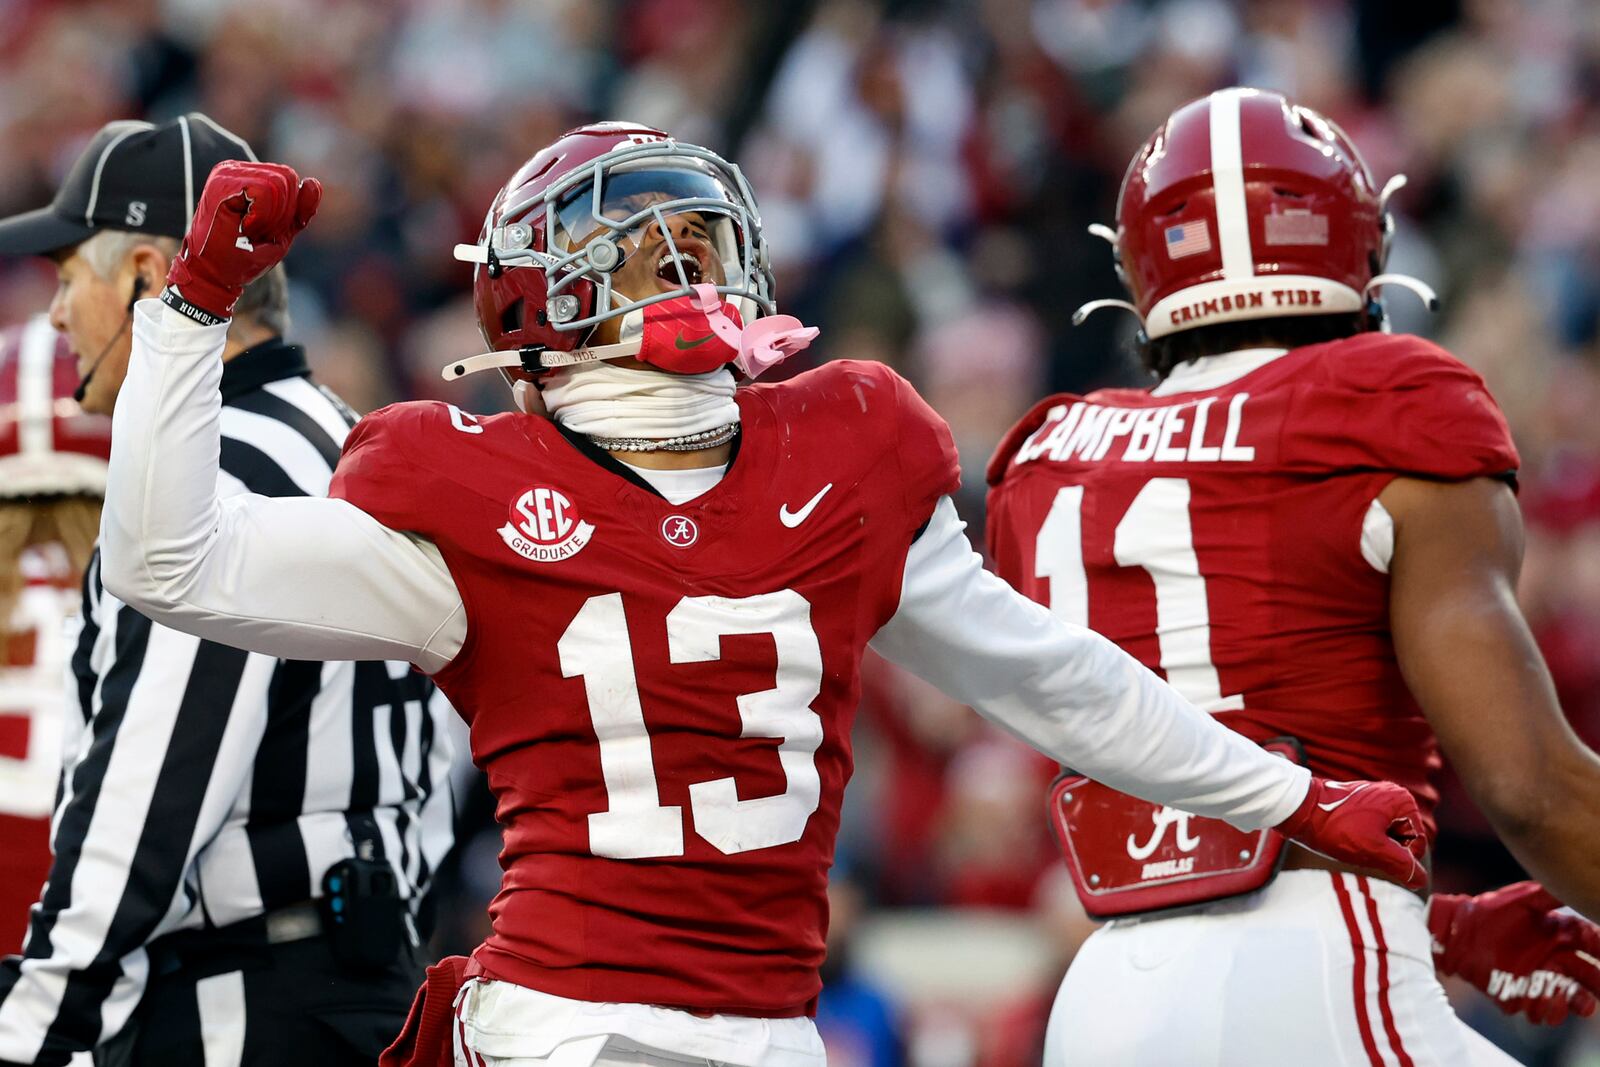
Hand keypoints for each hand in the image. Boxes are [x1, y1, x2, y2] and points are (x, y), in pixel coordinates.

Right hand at [166, 161, 321, 318]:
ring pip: (278, 183)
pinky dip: (263, 216)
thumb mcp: (282, 232)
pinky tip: (244, 226)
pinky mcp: (222, 181)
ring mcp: (228, 172)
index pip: (290, 179)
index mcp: (250, 178)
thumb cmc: (245, 256)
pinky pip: (265, 190)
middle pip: (287, 177)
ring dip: (271, 217)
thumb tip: (313, 182)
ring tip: (248, 229)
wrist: (214, 275)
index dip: (288, 210)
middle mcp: (238, 170)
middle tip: (255, 231)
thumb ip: (300, 209)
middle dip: (281, 213)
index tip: (263, 229)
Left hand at [1275, 778, 1426, 889]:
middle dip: (1385, 850)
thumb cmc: (1334, 827)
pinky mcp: (1362, 805)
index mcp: (1402, 801)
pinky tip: (1345, 836)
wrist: (1298, 809)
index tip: (1373, 849)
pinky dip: (1362, 840)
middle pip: (1403, 840)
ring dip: (1373, 847)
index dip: (1399, 856)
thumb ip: (1402, 865)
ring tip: (1351, 839)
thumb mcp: (1373, 850)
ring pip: (1387, 838)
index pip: (1418, 844)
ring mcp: (1377, 799)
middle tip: (1360, 844)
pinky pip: (1373, 832)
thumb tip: (1420, 880)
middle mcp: (1393, 795)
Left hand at [1430, 882, 1599, 1024]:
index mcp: (1560, 935)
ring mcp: (1538, 979)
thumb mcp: (1523, 899)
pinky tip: (1543, 1004)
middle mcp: (1555, 959)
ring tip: (1580, 1003)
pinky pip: (1538, 1009)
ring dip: (1576, 1002)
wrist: (1459, 930)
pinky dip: (1545, 1010)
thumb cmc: (1491, 910)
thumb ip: (1550, 895)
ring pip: (1568, 998)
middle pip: (1587, 976)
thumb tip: (1573, 884)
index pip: (1590, 943)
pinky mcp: (1519, 995)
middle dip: (1597, 983)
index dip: (1599, 948)